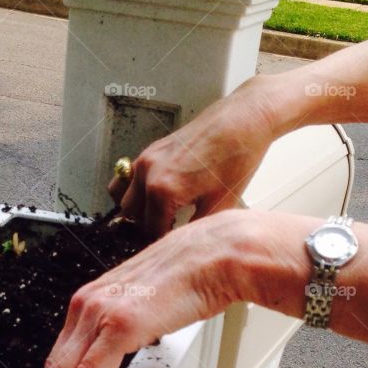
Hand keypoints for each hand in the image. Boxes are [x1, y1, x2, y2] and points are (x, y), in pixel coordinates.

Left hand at [38, 212, 262, 367]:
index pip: (60, 353)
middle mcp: (88, 305)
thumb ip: (124, 327)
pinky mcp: (120, 325)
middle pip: (54, 365)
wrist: (213, 256)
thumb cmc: (187, 277)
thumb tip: (122, 355)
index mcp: (91, 300)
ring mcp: (101, 314)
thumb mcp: (141, 304)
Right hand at [108, 77, 278, 237]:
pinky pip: (127, 177)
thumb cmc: (237, 156)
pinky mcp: (151, 150)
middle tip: (170, 232)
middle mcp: (149, 172)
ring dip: (137, 211)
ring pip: (124, 198)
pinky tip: (154, 196)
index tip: (172, 247)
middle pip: (132, 217)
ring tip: (160, 216)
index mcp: (164, 190)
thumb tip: (184, 244)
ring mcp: (147, 159)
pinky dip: (133, 191)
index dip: (163, 243)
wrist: (244, 120)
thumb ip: (195, 229)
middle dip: (149, 228)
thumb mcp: (220, 205)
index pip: (151, 232)